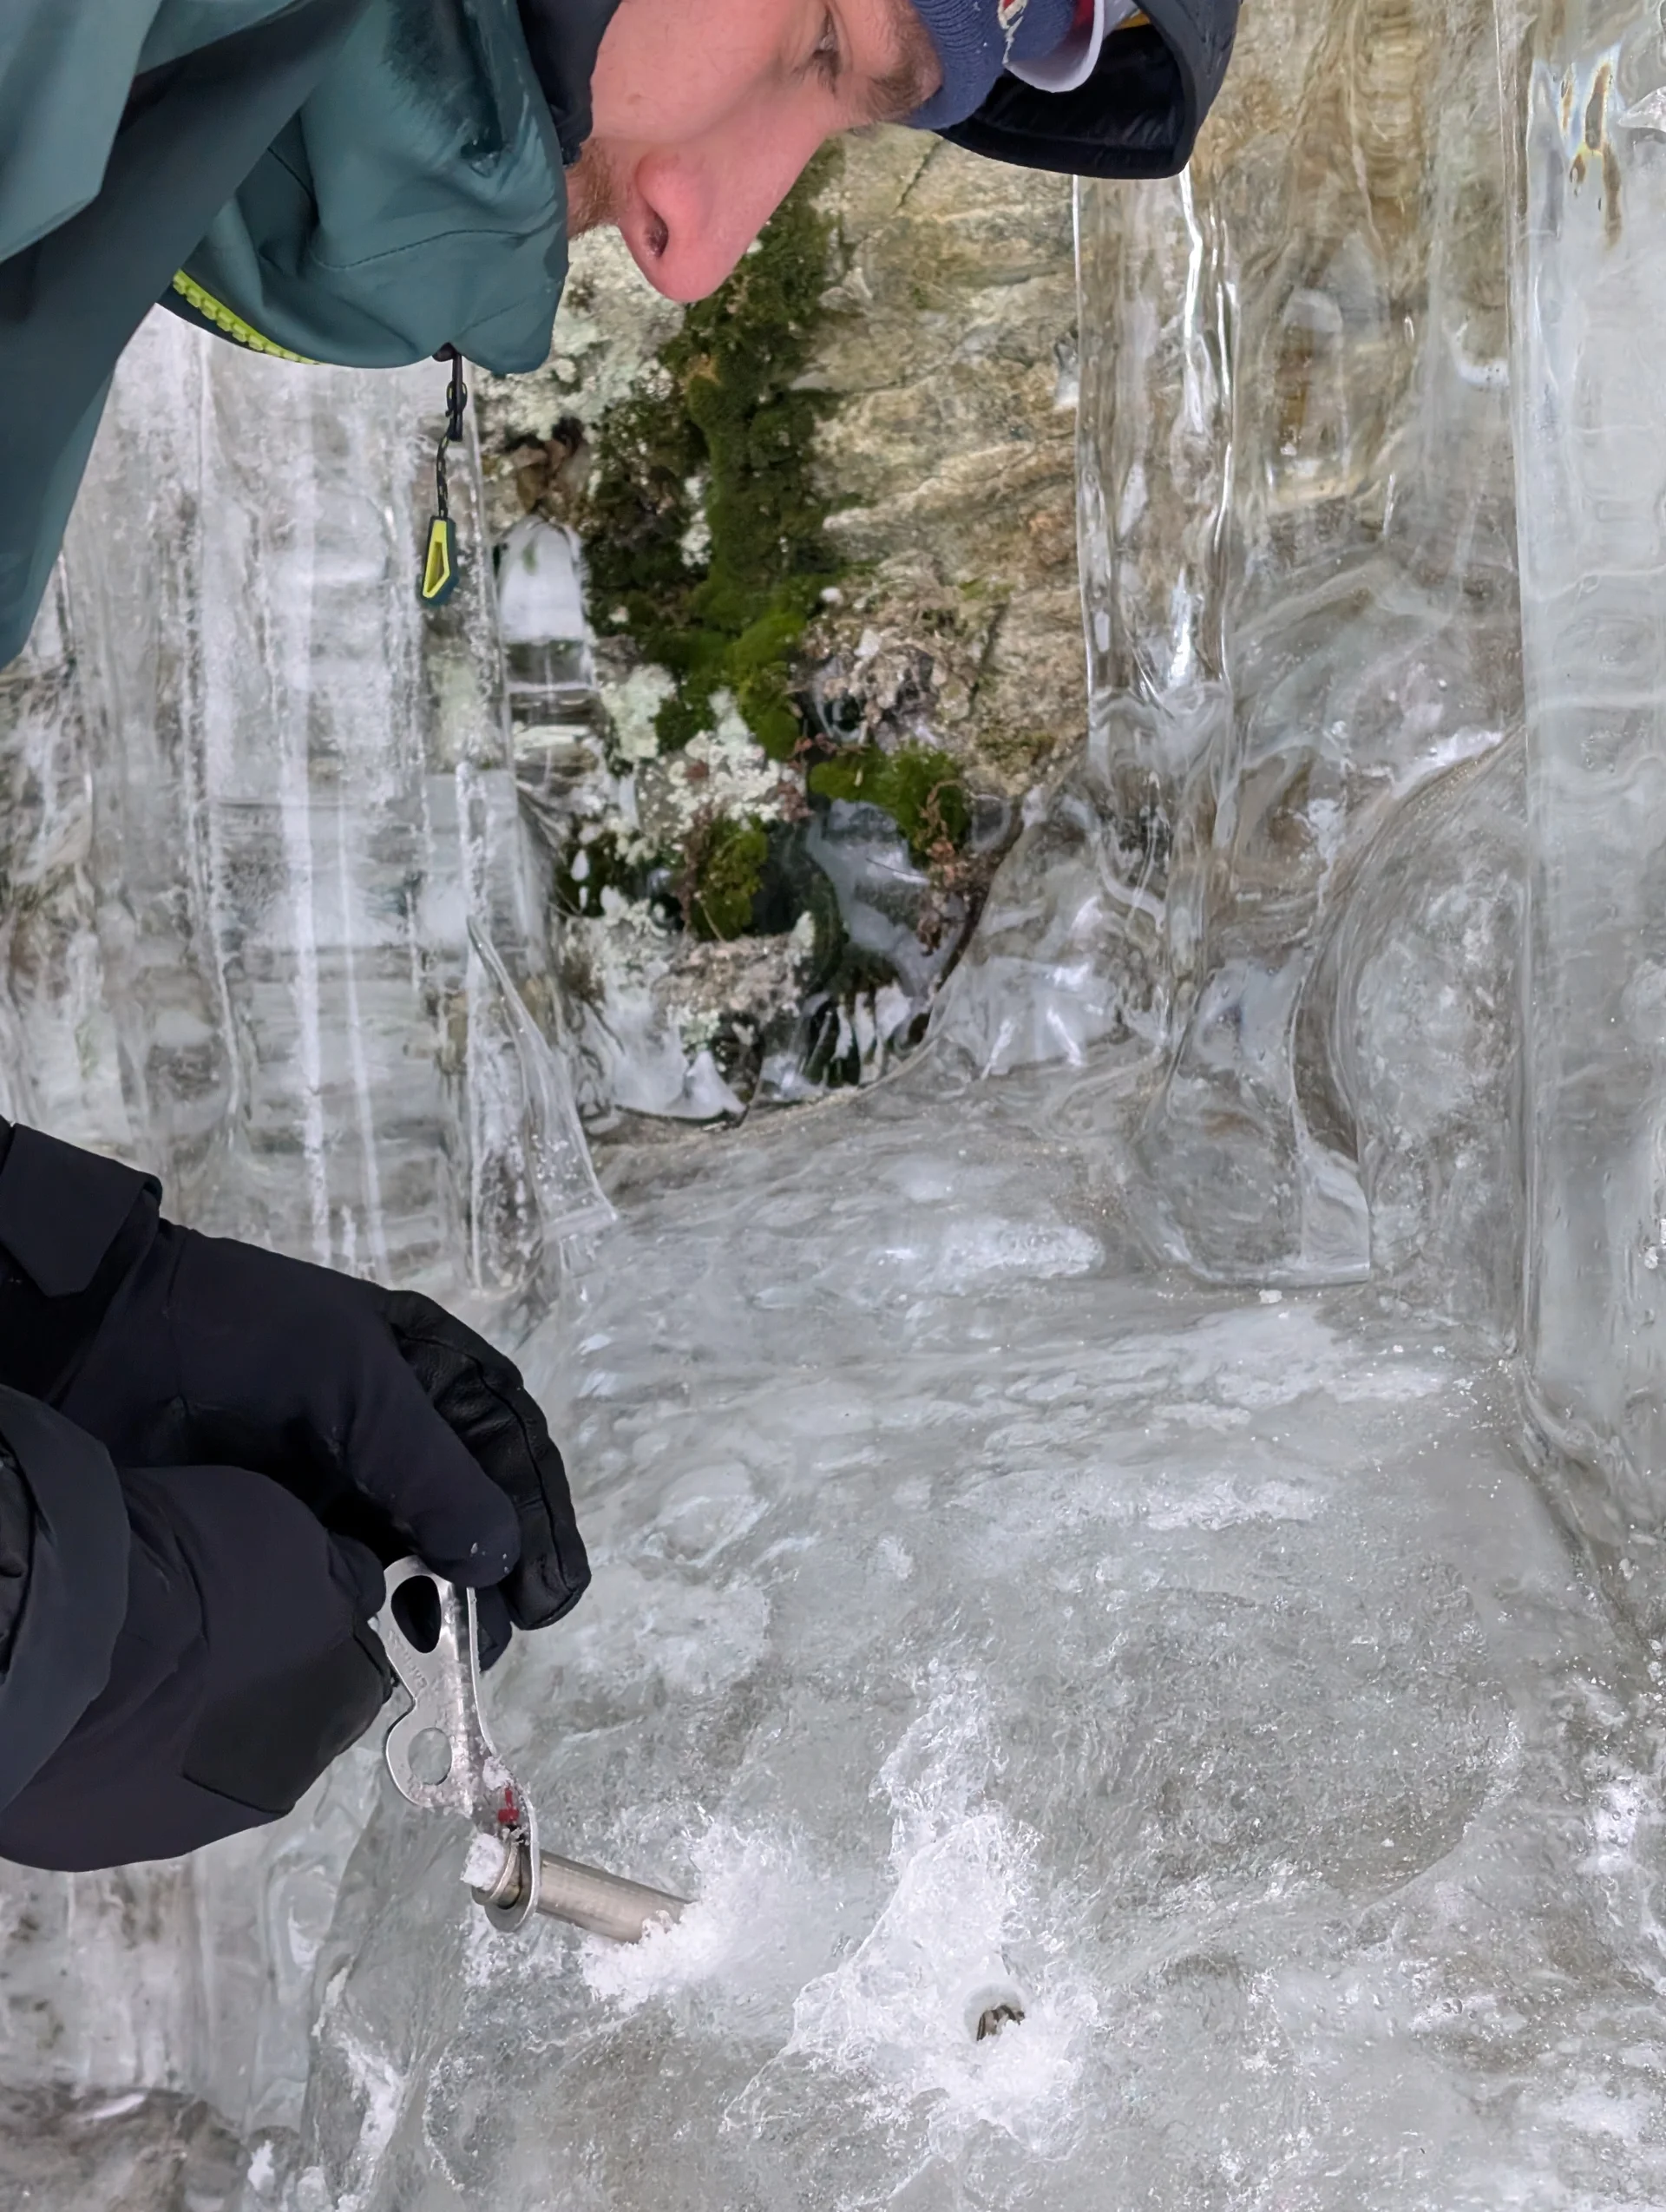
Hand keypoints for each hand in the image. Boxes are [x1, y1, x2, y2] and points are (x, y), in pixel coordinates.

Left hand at [56, 1226, 589, 1644]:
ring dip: (451, 1598)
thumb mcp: (351, 1379)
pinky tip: (391, 1631)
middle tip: (505, 1633)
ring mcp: (348, 1482)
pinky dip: (383, 1608)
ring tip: (457, 1644)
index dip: (541, 1515)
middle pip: (482, 1506)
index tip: (548, 1590)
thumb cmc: (239, 1337)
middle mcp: (402, 1430)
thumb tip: (500, 1556)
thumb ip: (429, 1467)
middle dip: (505, 1570)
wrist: (105, 1345)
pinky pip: (356, 1575)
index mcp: (431, 1370)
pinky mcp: (296, 1527)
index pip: (511, 1445)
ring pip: (425, 1549)